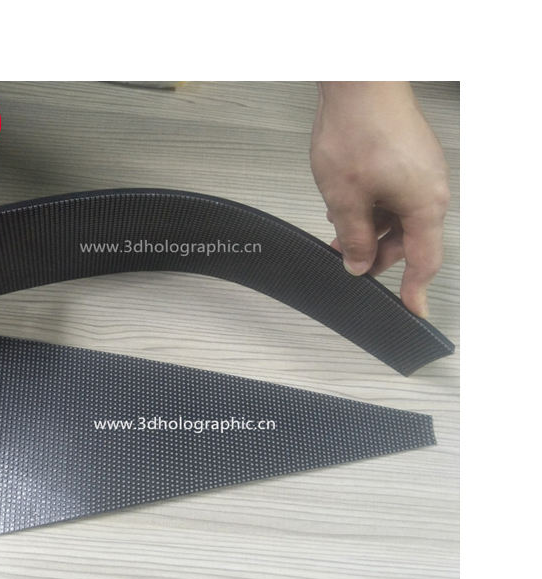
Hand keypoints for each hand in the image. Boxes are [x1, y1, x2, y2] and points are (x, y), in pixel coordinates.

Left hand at [310, 82, 449, 317]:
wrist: (359, 80)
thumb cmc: (357, 132)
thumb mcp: (346, 199)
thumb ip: (353, 239)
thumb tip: (356, 264)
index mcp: (424, 206)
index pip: (423, 262)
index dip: (414, 290)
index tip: (412, 311)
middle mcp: (429, 189)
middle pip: (405, 240)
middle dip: (373, 253)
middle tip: (345, 261)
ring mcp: (419, 172)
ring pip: (394, 218)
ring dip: (366, 229)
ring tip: (336, 228)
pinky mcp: (406, 159)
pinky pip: (391, 195)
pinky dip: (370, 207)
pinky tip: (345, 204)